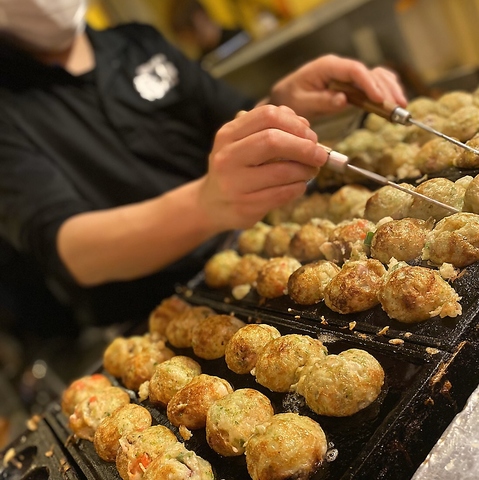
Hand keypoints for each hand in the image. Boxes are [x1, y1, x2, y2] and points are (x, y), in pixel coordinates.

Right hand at [198, 105, 327, 230]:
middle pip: (273, 141)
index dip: (296, 123)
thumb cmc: (236, 169)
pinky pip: (282, 194)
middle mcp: (227, 157)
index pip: (267, 115)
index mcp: (228, 134)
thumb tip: (304, 125)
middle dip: (304, 147)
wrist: (212, 204)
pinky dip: (298, 188)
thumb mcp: (242, 143)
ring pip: (282, 171)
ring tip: (311, 171)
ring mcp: (234, 184)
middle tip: (320, 155)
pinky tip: (299, 186)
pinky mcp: (245, 206)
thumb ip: (269, 129)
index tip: (311, 136)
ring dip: (305, 171)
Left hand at [265, 54, 406, 119]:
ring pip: (375, 76)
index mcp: (327, 67)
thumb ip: (321, 101)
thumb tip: (343, 100)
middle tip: (397, 107)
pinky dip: (384, 92)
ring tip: (399, 108)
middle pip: (370, 72)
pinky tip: (392, 104)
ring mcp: (346, 74)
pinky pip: (371, 84)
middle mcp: (340, 67)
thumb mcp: (300, 103)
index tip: (379, 99)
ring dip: (389, 90)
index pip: (354, 70)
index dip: (369, 84)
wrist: (285, 96)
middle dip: (386, 89)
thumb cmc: (290, 98)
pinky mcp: (350, 84)